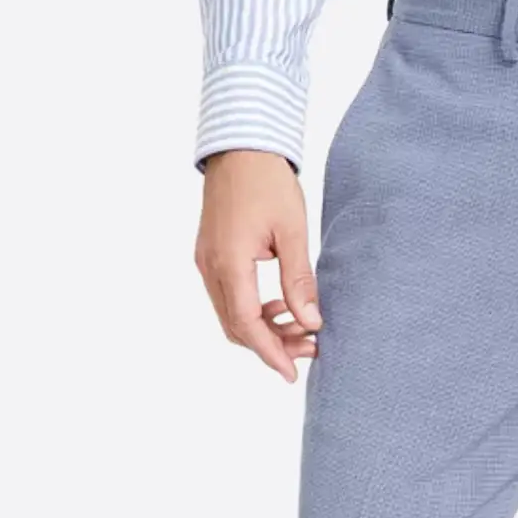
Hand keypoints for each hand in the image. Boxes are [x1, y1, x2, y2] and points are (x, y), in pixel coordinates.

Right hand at [195, 150, 320, 382]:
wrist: (240, 144)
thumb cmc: (266, 181)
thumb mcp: (293, 231)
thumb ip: (299, 280)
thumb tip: (311, 323)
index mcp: (229, 262)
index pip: (247, 324)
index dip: (270, 354)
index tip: (292, 373)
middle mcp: (210, 266)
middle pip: (237, 326)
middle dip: (272, 345)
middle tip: (310, 349)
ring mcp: (207, 261)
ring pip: (232, 314)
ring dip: (264, 329)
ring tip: (302, 329)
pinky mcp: (211, 255)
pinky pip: (229, 297)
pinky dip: (253, 311)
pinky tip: (281, 307)